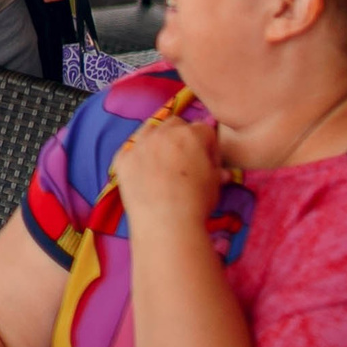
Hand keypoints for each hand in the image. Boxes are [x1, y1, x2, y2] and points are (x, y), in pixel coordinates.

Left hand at [113, 110, 222, 233]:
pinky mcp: (122, 159)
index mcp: (191, 135)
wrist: (165, 222)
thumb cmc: (196, 203)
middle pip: (175, 124)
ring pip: (150, 130)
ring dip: (158, 139)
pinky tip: (142, 171)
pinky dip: (137, 156)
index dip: (209, 147)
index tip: (209, 163)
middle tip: (185, 159)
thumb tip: (223, 173)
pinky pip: (128, 149)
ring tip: (163, 160)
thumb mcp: (214, 186)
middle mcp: (163, 133)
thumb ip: (216, 172)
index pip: (204, 130)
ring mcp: (140, 145)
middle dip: (182, 136)